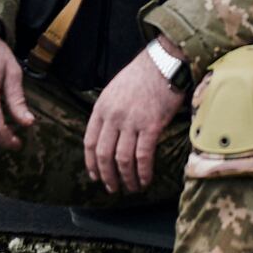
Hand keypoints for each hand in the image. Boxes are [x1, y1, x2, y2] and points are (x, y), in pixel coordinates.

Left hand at [85, 47, 186, 195]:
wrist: (163, 63)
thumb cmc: (141, 76)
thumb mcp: (114, 90)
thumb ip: (108, 112)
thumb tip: (107, 136)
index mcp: (101, 108)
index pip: (89, 142)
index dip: (91, 163)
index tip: (95, 176)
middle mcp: (113, 117)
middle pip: (104, 155)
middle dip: (107, 176)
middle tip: (112, 188)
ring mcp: (132, 122)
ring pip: (122, 159)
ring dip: (126, 178)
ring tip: (131, 188)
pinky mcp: (151, 126)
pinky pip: (143, 156)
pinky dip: (143, 172)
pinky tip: (145, 180)